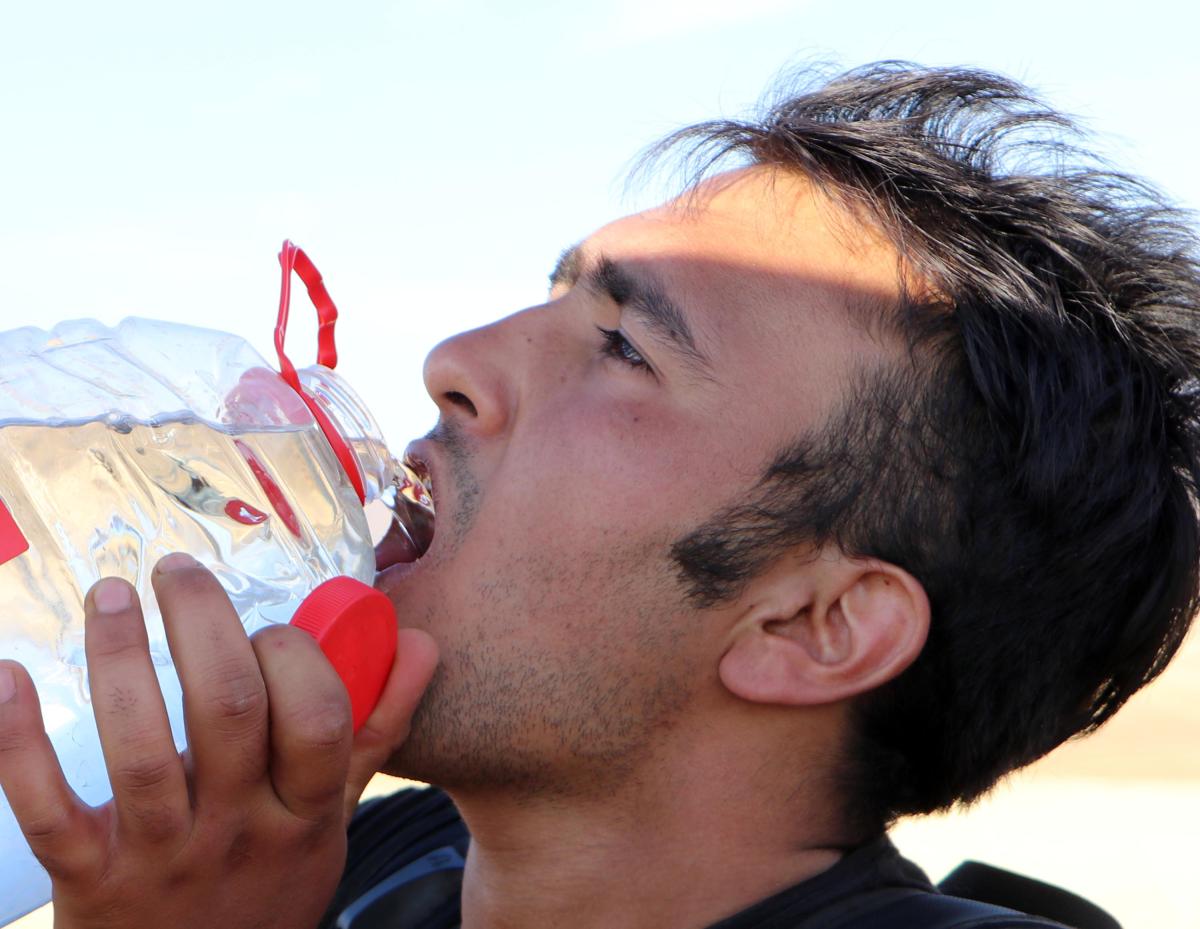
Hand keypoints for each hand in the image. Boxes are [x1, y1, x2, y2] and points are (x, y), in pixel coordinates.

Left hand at [0, 554, 437, 928]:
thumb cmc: (269, 887)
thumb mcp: (334, 820)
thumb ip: (374, 728)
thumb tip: (420, 642)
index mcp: (304, 812)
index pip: (317, 716)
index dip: (294, 654)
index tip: (269, 629)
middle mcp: (236, 831)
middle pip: (228, 709)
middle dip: (203, 621)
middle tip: (177, 569)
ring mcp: (160, 856)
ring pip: (139, 747)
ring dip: (120, 657)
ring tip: (113, 592)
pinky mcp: (86, 879)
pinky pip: (45, 808)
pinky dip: (19, 742)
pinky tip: (10, 675)